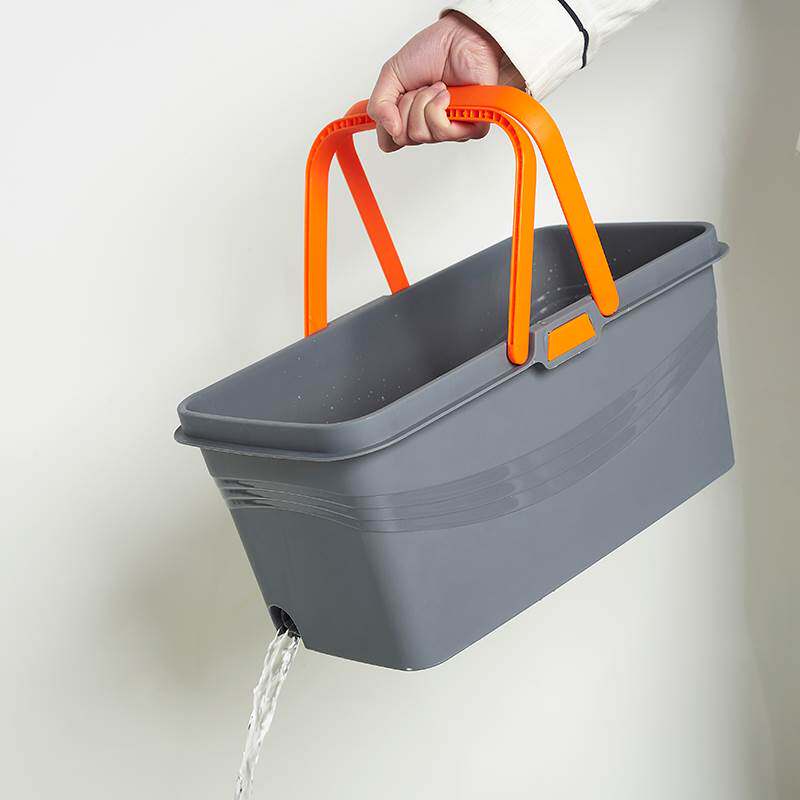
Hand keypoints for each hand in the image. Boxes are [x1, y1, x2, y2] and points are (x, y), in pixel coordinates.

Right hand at [367, 12, 522, 151]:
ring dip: (422, 104)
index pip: (389, 142)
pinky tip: (446, 94)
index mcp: (409, 118)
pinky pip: (442, 132)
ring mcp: (448, 131)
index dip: (387, 123)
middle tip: (419, 87)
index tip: (395, 99)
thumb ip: (379, 105)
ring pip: (420, 135)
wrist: (460, 37)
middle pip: (402, 138)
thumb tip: (391, 130)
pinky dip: (438, 108)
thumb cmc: (431, 51)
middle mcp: (428, 128)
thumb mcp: (391, 74)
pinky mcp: (470, 129)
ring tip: (435, 87)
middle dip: (405, 106)